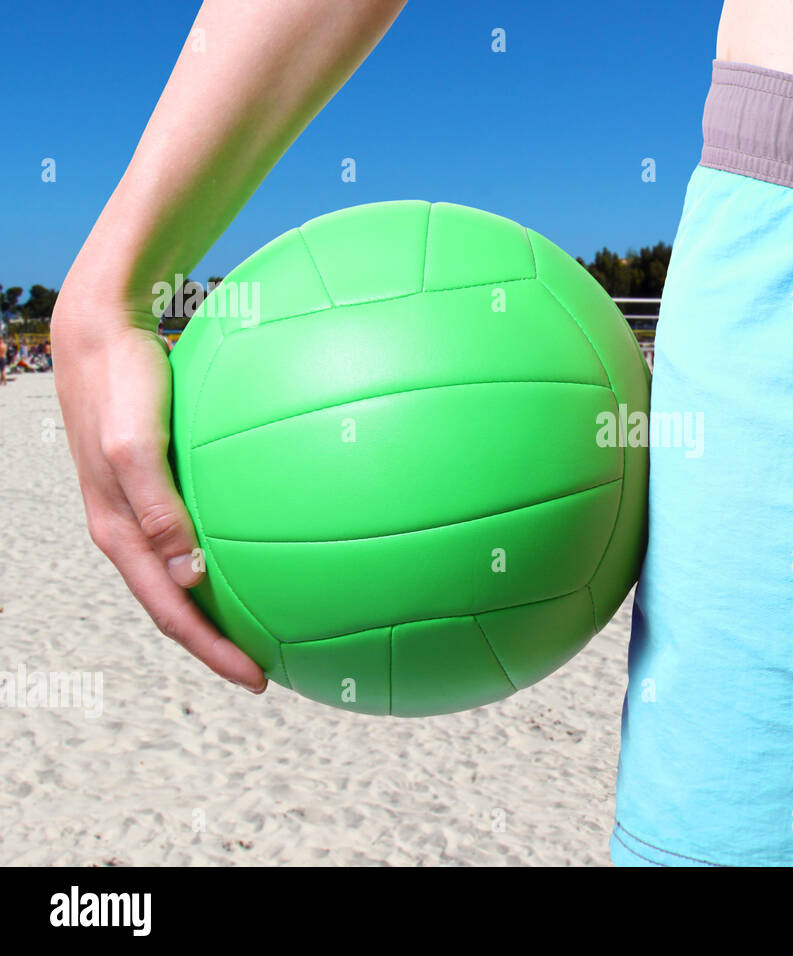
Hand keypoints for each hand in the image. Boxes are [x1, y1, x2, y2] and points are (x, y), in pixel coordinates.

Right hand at [52, 299, 266, 691]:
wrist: (104, 333)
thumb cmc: (122, 385)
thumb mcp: (136, 446)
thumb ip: (159, 509)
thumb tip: (189, 578)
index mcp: (120, 534)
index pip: (170, 613)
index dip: (212, 651)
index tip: (259, 679)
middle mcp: (132, 530)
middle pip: (179, 604)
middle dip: (220, 643)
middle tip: (272, 665)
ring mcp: (147, 508)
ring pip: (188, 573)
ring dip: (223, 604)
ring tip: (273, 622)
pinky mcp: (164, 481)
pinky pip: (199, 529)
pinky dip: (229, 553)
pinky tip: (270, 543)